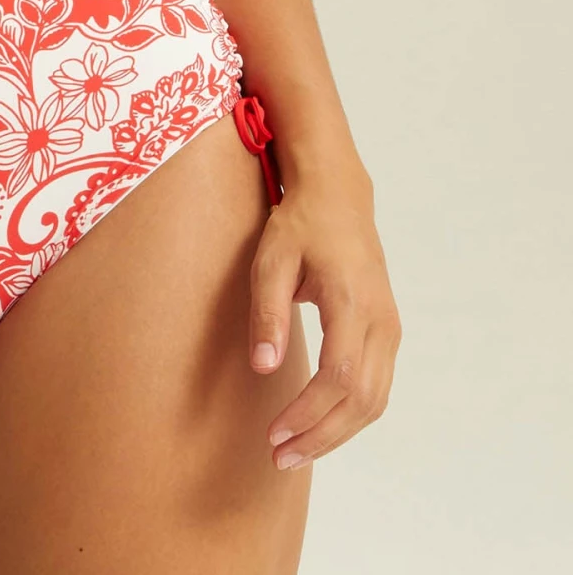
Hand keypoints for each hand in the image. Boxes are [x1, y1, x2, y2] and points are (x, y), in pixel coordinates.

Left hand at [248, 168, 401, 469]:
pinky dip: (350, 414)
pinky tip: (319, 425)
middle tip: (280, 457)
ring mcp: (390, 328)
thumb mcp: (271, 260)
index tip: (274, 433)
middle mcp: (381, 321)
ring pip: (375, 401)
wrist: (338, 197)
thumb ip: (267, 312)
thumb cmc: (299, 225)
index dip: (308, 413)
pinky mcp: (387, 332)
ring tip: (295, 450)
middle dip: (321, 436)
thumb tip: (263, 367)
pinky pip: (377, 387)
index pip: (339, 376)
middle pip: (362, 400)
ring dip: (337, 432)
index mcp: (352, 301)